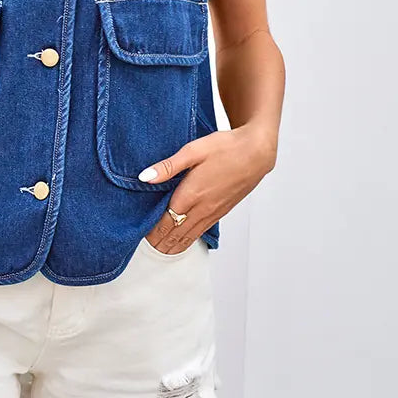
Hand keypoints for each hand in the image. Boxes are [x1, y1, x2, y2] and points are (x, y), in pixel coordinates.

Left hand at [140, 122, 276, 253]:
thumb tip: (145, 176)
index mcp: (191, 194)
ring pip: (190, 235)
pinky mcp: (222, 211)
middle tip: (147, 246)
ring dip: (175, 243)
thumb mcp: (192, 150)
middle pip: (177, 232)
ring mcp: (213, 211)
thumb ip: (168, 166)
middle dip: (161, 241)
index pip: (166, 221)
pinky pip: (203, 230)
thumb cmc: (225, 148)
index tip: (141, 235)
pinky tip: (186, 239)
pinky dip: (190, 238)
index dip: (153, 231)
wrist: (255, 153)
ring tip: (162, 250)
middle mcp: (202, 207)